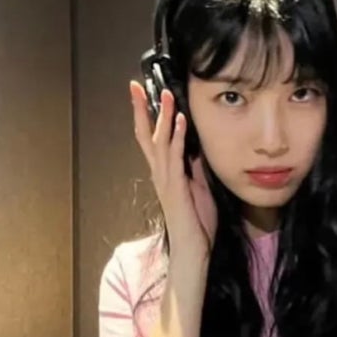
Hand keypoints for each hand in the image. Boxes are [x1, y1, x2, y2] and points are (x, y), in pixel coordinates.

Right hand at [129, 81, 217, 257]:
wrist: (194, 251)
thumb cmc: (197, 224)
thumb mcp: (200, 189)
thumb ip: (196, 169)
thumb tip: (197, 149)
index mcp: (165, 174)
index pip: (151, 139)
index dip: (146, 117)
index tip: (143, 94)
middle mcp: (160, 174)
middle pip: (146, 135)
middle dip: (141, 109)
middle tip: (135, 85)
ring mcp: (165, 180)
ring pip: (159, 141)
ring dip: (162, 116)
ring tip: (165, 93)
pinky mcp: (175, 187)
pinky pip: (174, 157)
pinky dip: (176, 137)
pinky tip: (179, 120)